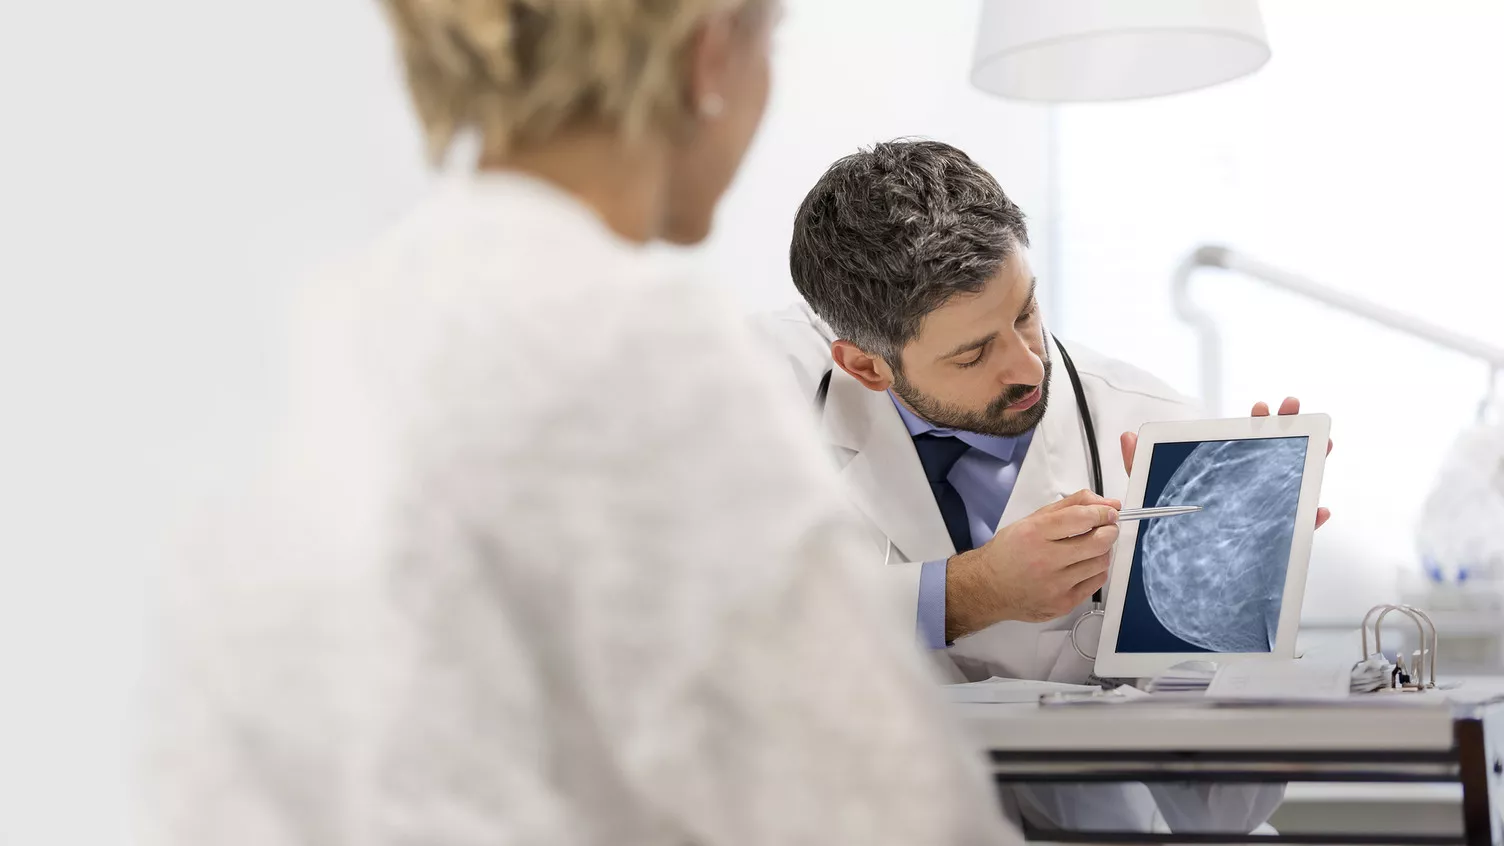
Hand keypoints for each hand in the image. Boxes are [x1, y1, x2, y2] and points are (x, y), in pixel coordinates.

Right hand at [946, 490, 1120, 638]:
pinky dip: (1096, 570)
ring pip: (1101, 563)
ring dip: (1103, 551)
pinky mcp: (1063, 603)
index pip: (1081, 518)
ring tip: (1091, 547)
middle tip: (1107, 527)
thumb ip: (1070, 507)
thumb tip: (1106, 503)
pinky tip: (1083, 565)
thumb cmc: (1009, 553)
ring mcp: (1055, 585)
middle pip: (1098, 541)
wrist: (988, 588)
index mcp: (1034, 533)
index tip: (1109, 511)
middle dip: (1109, 530)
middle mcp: (1044, 560)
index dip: (1103, 512)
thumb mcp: (1031, 520)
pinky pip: (1096, 583)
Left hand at [1119, 396, 1332, 528]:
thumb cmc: (1170, 526)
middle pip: (1277, 452)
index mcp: (1226, 469)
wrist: (1179, 571)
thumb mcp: (1152, 493)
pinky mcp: (1274, 538)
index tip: (1261, 409)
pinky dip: (1312, 519)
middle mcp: (1249, 486)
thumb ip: (1139, 466)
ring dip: (1313, 460)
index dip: (1256, 423)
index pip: (1246, 440)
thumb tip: (1128, 438)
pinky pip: (1299, 529)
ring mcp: (1265, 509)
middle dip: (1289, 427)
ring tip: (1323, 444)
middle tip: (1291, 409)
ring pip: (1296, 482)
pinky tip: (1319, 510)